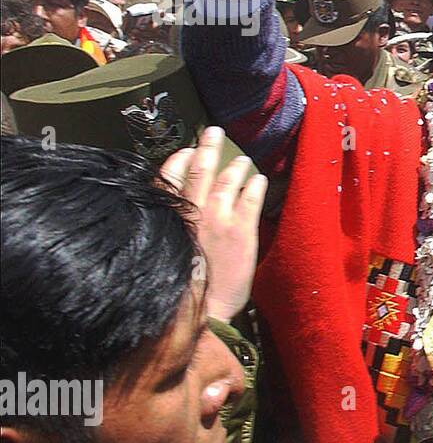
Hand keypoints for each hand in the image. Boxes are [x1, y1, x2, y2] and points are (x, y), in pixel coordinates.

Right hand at [160, 127, 267, 321]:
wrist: (199, 311)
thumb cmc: (177, 290)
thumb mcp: (162, 254)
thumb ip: (168, 231)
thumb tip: (171, 219)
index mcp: (168, 218)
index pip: (168, 179)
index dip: (178, 161)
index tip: (186, 151)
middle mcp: (191, 212)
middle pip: (198, 171)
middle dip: (206, 148)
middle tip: (213, 132)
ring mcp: (218, 218)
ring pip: (227, 180)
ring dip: (235, 166)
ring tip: (242, 159)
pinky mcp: (242, 230)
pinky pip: (251, 199)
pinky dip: (256, 186)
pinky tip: (261, 179)